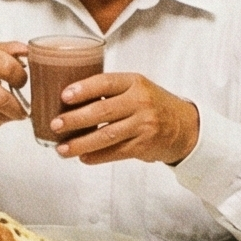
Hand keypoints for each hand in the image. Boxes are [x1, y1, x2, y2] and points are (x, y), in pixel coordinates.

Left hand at [50, 71, 200, 164]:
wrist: (184, 127)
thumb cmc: (152, 105)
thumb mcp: (136, 88)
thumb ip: (110, 90)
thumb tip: (68, 99)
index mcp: (135, 83)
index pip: (106, 83)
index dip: (84, 89)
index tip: (64, 96)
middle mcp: (140, 102)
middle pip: (102, 111)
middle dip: (75, 119)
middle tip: (56, 125)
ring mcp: (144, 125)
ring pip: (106, 135)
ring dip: (81, 143)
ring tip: (62, 149)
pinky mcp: (144, 146)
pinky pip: (115, 153)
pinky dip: (96, 156)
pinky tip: (82, 157)